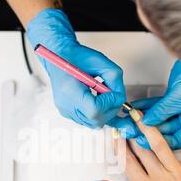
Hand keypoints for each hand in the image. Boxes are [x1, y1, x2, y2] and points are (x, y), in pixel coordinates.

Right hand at [27, 9, 126, 128]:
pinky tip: (98, 100)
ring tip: (103, 96)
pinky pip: (88, 121)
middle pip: (95, 121)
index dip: (109, 103)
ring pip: (93, 123)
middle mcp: (65, 104)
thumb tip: (121, 98)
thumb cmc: (78, 56)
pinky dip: (97, 113)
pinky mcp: (67, 113)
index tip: (114, 92)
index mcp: (69, 90)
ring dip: (105, 112)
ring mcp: (65, 111)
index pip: (94, 109)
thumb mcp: (101, 62)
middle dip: (110, 110)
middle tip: (112, 95)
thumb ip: (115, 79)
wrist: (58, 56)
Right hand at [94, 112, 180, 180]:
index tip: (113, 133)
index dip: (119, 147)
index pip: (128, 163)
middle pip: (142, 152)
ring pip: (161, 146)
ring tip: (142, 116)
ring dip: (150, 130)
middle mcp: (161, 176)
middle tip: (125, 120)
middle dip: (132, 135)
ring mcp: (179, 173)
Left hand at [133, 60, 180, 149]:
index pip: (175, 140)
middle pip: (167, 129)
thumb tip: (145, 123)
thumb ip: (160, 112)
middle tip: (133, 128)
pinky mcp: (176, 99)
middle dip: (149, 128)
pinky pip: (161, 106)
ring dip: (147, 116)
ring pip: (162, 117)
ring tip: (131, 117)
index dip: (158, 140)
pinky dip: (149, 107)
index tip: (141, 139)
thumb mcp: (177, 98)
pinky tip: (137, 107)